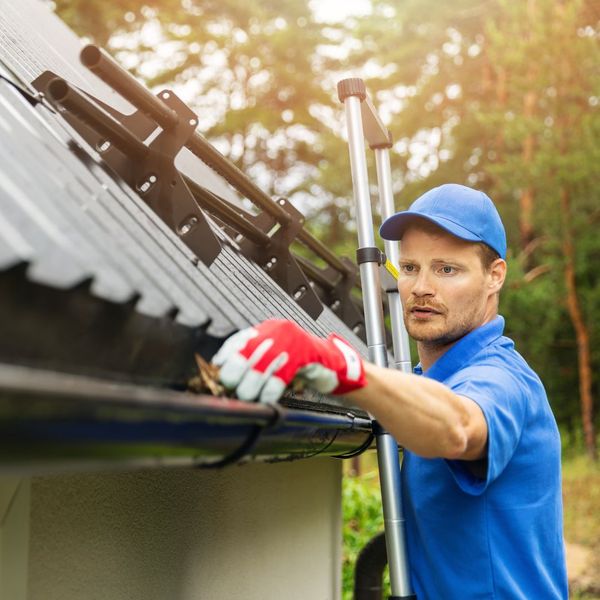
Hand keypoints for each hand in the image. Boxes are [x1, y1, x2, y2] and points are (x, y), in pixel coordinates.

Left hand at [212, 319, 365, 403]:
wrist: (332, 364)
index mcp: (268, 329)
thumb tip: (222, 369)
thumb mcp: (275, 355)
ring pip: (259, 369)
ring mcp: (290, 342)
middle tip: (233, 390)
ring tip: (247, 397)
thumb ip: (254, 358)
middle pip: (245, 355)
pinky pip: (277, 379)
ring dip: (250, 388)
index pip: (238, 340)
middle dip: (235, 377)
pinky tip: (266, 399)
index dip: (225, 358)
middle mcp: (277, 331)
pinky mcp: (302, 357)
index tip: (217, 373)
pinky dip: (268, 393)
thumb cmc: (300, 363)